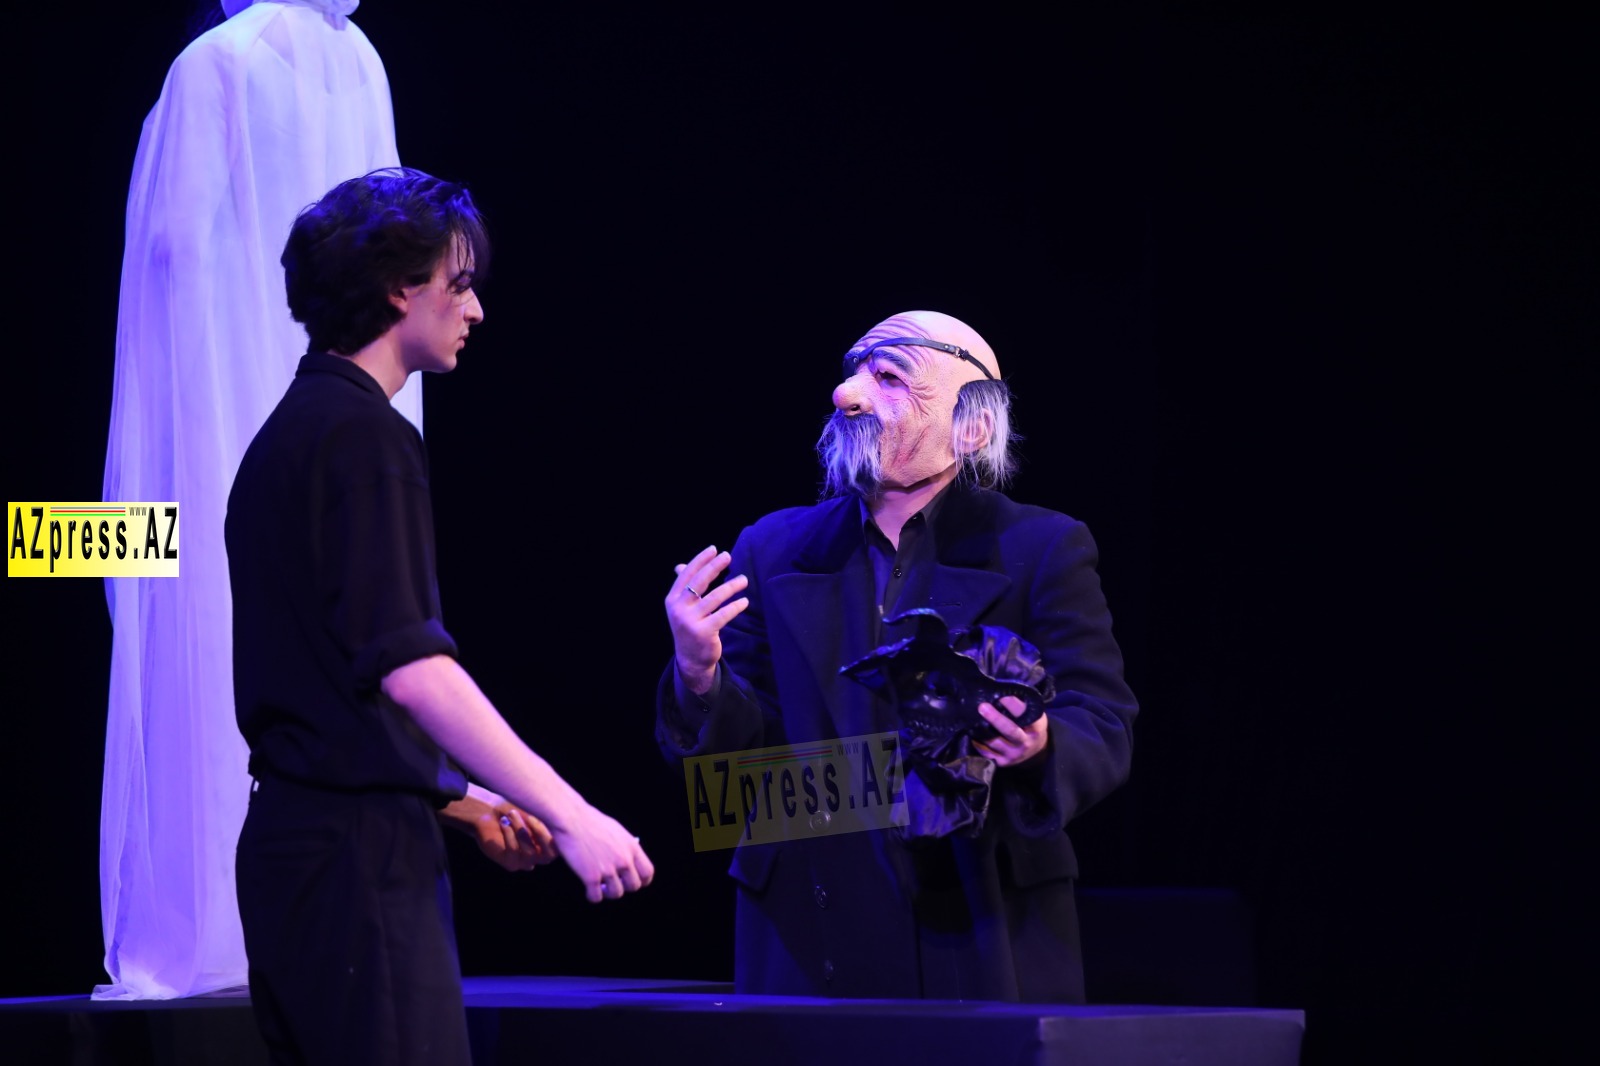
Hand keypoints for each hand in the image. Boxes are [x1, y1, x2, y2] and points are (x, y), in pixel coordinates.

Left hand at [480, 801, 557, 871]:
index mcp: (549, 842)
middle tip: (529, 817)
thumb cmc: (514, 807)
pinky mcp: (509, 863)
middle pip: (550, 856)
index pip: (561, 846)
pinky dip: (509, 834)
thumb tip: (557, 819)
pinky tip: (504, 822)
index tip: (545, 815)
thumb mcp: (532, 810)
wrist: (488, 811)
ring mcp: (524, 861)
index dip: (556, 834)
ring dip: (521, 830)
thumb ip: (546, 818)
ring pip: (529, 852)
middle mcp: (539, 855)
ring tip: (512, 814)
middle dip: (541, 835)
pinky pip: (513, 851)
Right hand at [550, 804, 655, 903]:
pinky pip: (596, 897)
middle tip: (613, 884)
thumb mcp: (616, 830)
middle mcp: (624, 860)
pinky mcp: (591, 877)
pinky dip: (592, 897)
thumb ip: (624, 846)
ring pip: (616, 894)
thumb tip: (628, 859)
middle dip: (624, 887)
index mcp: (632, 848)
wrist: (571, 819)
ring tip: (600, 887)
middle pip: (633, 886)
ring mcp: (608, 870)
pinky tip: (588, 891)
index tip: (633, 882)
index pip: (647, 872)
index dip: (642, 881)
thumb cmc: (590, 821)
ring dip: (608, 893)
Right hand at [667, 545, 749, 694]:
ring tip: (744, 580)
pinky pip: (723, 615)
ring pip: (715, 597)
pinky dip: (735, 606)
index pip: (686, 574)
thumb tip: (680, 566)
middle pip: (699, 582)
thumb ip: (684, 587)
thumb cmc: (690, 627)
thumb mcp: (682, 608)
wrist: (690, 659)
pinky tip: (744, 601)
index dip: (700, 560)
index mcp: (672, 599)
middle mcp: (679, 609)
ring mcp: (691, 621)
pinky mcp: (704, 632)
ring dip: (731, 586)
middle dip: (714, 567)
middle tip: (728, 556)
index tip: (714, 549)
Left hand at [974, 696, 1049, 767]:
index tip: (1000, 694)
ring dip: (981, 730)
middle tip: (982, 707)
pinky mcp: (1002, 762)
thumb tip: (1000, 689)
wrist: (1035, 751)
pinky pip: (986, 752)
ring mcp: (1013, 754)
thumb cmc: (1030, 726)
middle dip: (995, 718)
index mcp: (1035, 728)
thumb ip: (1021, 706)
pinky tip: (972, 732)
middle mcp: (1025, 742)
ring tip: (972, 717)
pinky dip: (977, 742)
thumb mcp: (1034, 715)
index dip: (1011, 703)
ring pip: (994, 742)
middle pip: (1009, 730)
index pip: (1024, 714)